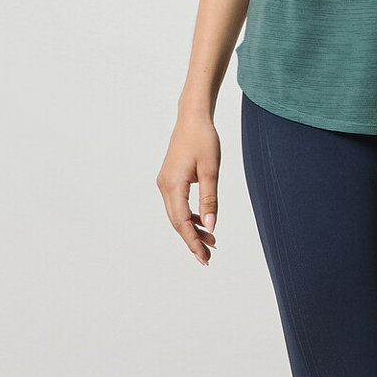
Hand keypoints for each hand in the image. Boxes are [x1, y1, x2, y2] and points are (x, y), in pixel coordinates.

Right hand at [157, 112, 221, 263]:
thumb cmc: (203, 140)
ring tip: (211, 241)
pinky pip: (178, 205)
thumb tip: (210, 226)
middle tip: (207, 258)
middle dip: (192, 241)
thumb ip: (210, 200)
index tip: (203, 257)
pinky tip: (203, 224)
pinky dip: (190, 217)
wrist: (192, 119)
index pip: (182, 222)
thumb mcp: (211, 170)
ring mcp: (165, 183)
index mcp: (173, 185)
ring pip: (177, 215)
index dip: (192, 241)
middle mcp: (165, 186)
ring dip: (192, 229)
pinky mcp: (170, 180)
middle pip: (177, 222)